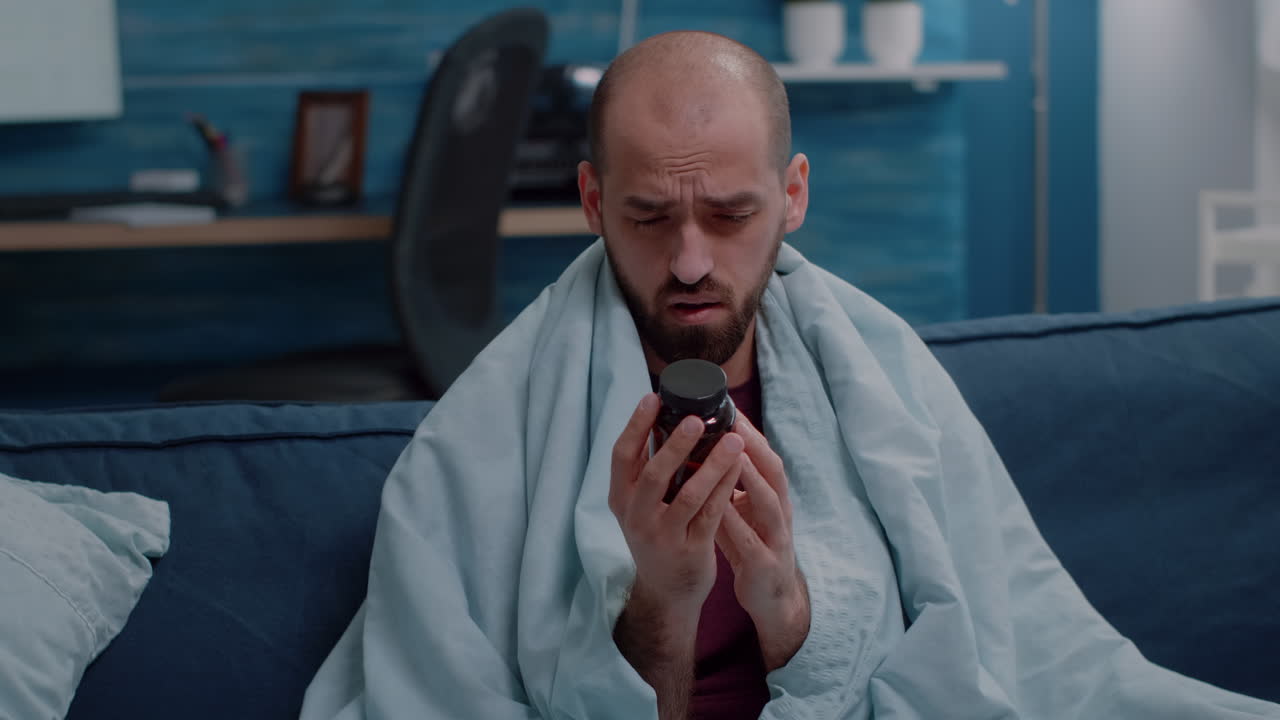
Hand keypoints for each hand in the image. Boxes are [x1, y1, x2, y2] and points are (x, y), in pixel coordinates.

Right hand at [609, 393, 745, 718]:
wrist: (667, 591)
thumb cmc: (658, 533)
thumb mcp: (640, 504)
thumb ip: (649, 468)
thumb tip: (667, 416)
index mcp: (620, 498)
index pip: (621, 456)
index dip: (636, 425)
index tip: (654, 396)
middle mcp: (636, 517)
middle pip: (653, 475)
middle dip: (675, 444)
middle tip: (698, 418)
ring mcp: (662, 536)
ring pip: (688, 496)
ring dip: (712, 465)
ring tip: (733, 439)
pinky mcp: (690, 551)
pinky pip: (711, 515)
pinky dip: (726, 489)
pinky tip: (739, 467)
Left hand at [716, 413, 809, 671]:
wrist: (773, 598)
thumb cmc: (751, 545)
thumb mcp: (741, 509)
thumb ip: (726, 482)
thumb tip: (695, 447)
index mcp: (770, 494)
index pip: (761, 454)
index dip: (747, 429)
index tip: (725, 403)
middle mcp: (778, 509)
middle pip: (773, 468)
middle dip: (754, 443)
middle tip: (732, 419)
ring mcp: (776, 536)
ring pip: (769, 500)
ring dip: (753, 476)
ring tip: (734, 453)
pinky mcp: (765, 564)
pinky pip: (751, 540)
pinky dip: (737, 521)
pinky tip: (720, 506)